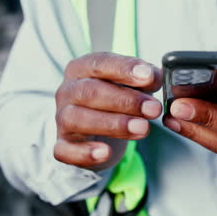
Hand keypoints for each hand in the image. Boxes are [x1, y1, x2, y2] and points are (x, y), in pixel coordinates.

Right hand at [54, 53, 162, 169]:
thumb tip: (155, 77)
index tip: (148, 76)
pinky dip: (85, 152)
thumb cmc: (115, 99)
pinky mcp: (62, 146)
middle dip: (125, 100)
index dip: (124, 69)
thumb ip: (144, 78)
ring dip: (113, 124)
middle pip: (91, 92)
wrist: (98, 131)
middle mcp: (67, 91)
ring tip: (143, 128)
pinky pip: (66, 150)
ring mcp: (62, 119)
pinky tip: (105, 152)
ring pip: (78, 119)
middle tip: (153, 108)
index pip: (99, 63)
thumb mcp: (132, 84)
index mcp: (81, 68)